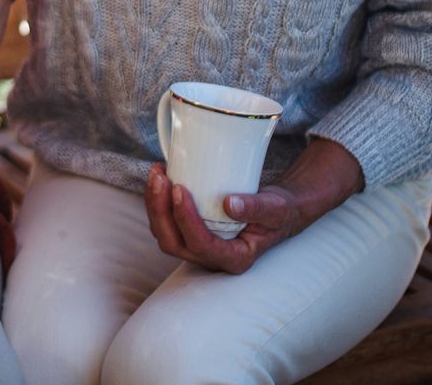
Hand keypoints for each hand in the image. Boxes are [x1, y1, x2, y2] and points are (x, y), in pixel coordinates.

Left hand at [144, 163, 322, 273]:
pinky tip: (161, 177)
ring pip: (164, 234)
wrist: (276, 210)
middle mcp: (212, 258)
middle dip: (160, 210)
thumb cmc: (278, 212)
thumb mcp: (275, 209)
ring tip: (157, 173)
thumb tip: (228, 204)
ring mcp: (198, 248)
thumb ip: (256, 208)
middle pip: (174, 242)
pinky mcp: (190, 233)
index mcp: (235, 258)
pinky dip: (158, 201)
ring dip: (154, 204)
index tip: (180, 188)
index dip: (186, 219)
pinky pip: (165, 223)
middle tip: (161, 178)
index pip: (201, 245)